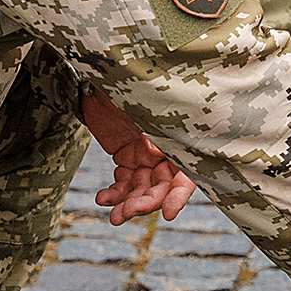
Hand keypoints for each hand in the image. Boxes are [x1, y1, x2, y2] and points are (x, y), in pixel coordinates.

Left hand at [81, 91, 197, 222]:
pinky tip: (103, 198)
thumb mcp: (148, 104)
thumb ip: (155, 127)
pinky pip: (122, 183)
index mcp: (182, 141)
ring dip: (128, 204)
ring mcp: (146, 157)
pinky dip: (114, 193)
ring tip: (114, 216)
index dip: (179, 195)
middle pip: (161, 187)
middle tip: (127, 212)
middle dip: (146, 202)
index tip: (168, 213)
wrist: (103, 74)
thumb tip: (155, 153)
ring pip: (141, 190)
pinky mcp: (126, 158)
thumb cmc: (134, 84)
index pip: (187, 175)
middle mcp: (167, 153)